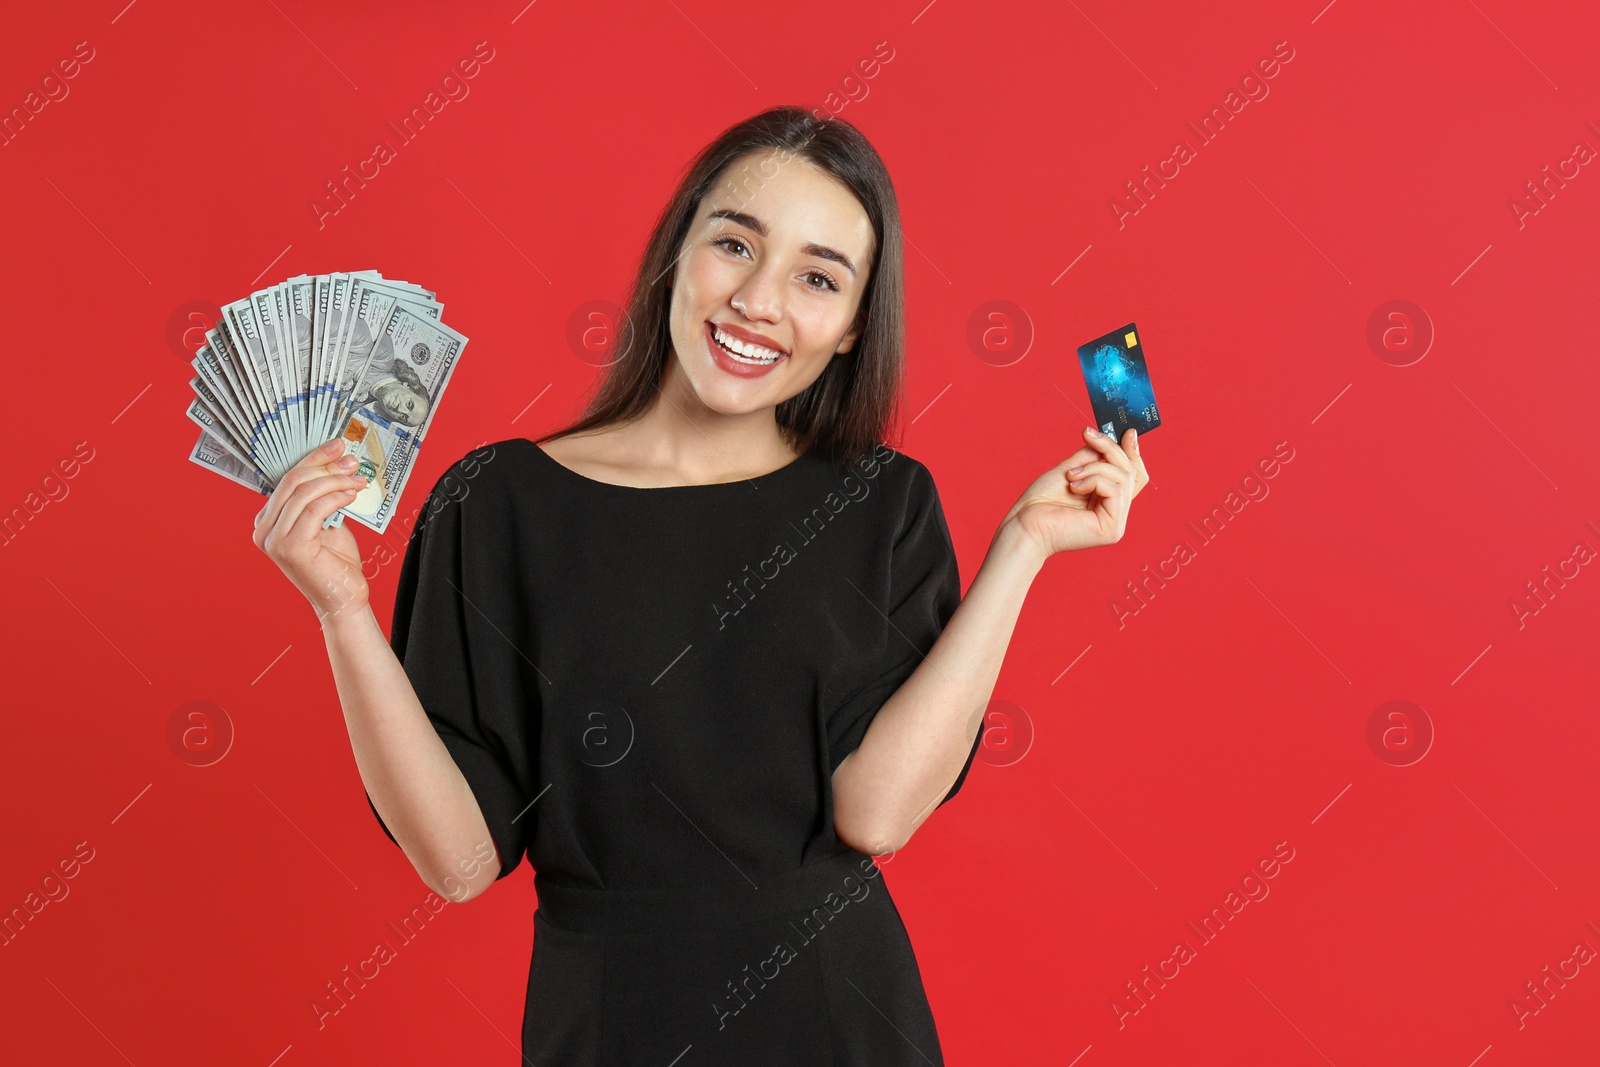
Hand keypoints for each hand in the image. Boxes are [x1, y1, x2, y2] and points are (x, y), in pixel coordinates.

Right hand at [252, 437, 371, 621]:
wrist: (343, 599)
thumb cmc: (335, 562)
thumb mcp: (326, 521)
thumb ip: (321, 497)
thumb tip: (336, 463)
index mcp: (267, 521)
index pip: (286, 479)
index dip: (313, 459)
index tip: (337, 446)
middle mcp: (263, 530)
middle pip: (292, 481)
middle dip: (324, 465)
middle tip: (351, 459)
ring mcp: (274, 540)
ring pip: (304, 492)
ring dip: (336, 480)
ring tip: (358, 479)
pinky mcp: (290, 547)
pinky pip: (315, 509)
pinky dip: (336, 497)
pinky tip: (351, 495)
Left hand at [1000, 427, 1148, 558]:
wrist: (1024, 523)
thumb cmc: (1041, 502)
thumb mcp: (1071, 470)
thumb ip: (1092, 457)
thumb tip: (1107, 441)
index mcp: (1107, 503)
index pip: (1133, 477)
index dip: (1133, 454)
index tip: (1127, 432)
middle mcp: (1115, 515)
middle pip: (1130, 473)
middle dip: (1110, 450)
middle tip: (1089, 435)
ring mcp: (1116, 524)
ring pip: (1123, 478)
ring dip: (1095, 467)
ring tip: (1071, 475)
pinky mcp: (1111, 528)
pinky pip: (1115, 490)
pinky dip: (1094, 480)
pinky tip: (1074, 486)